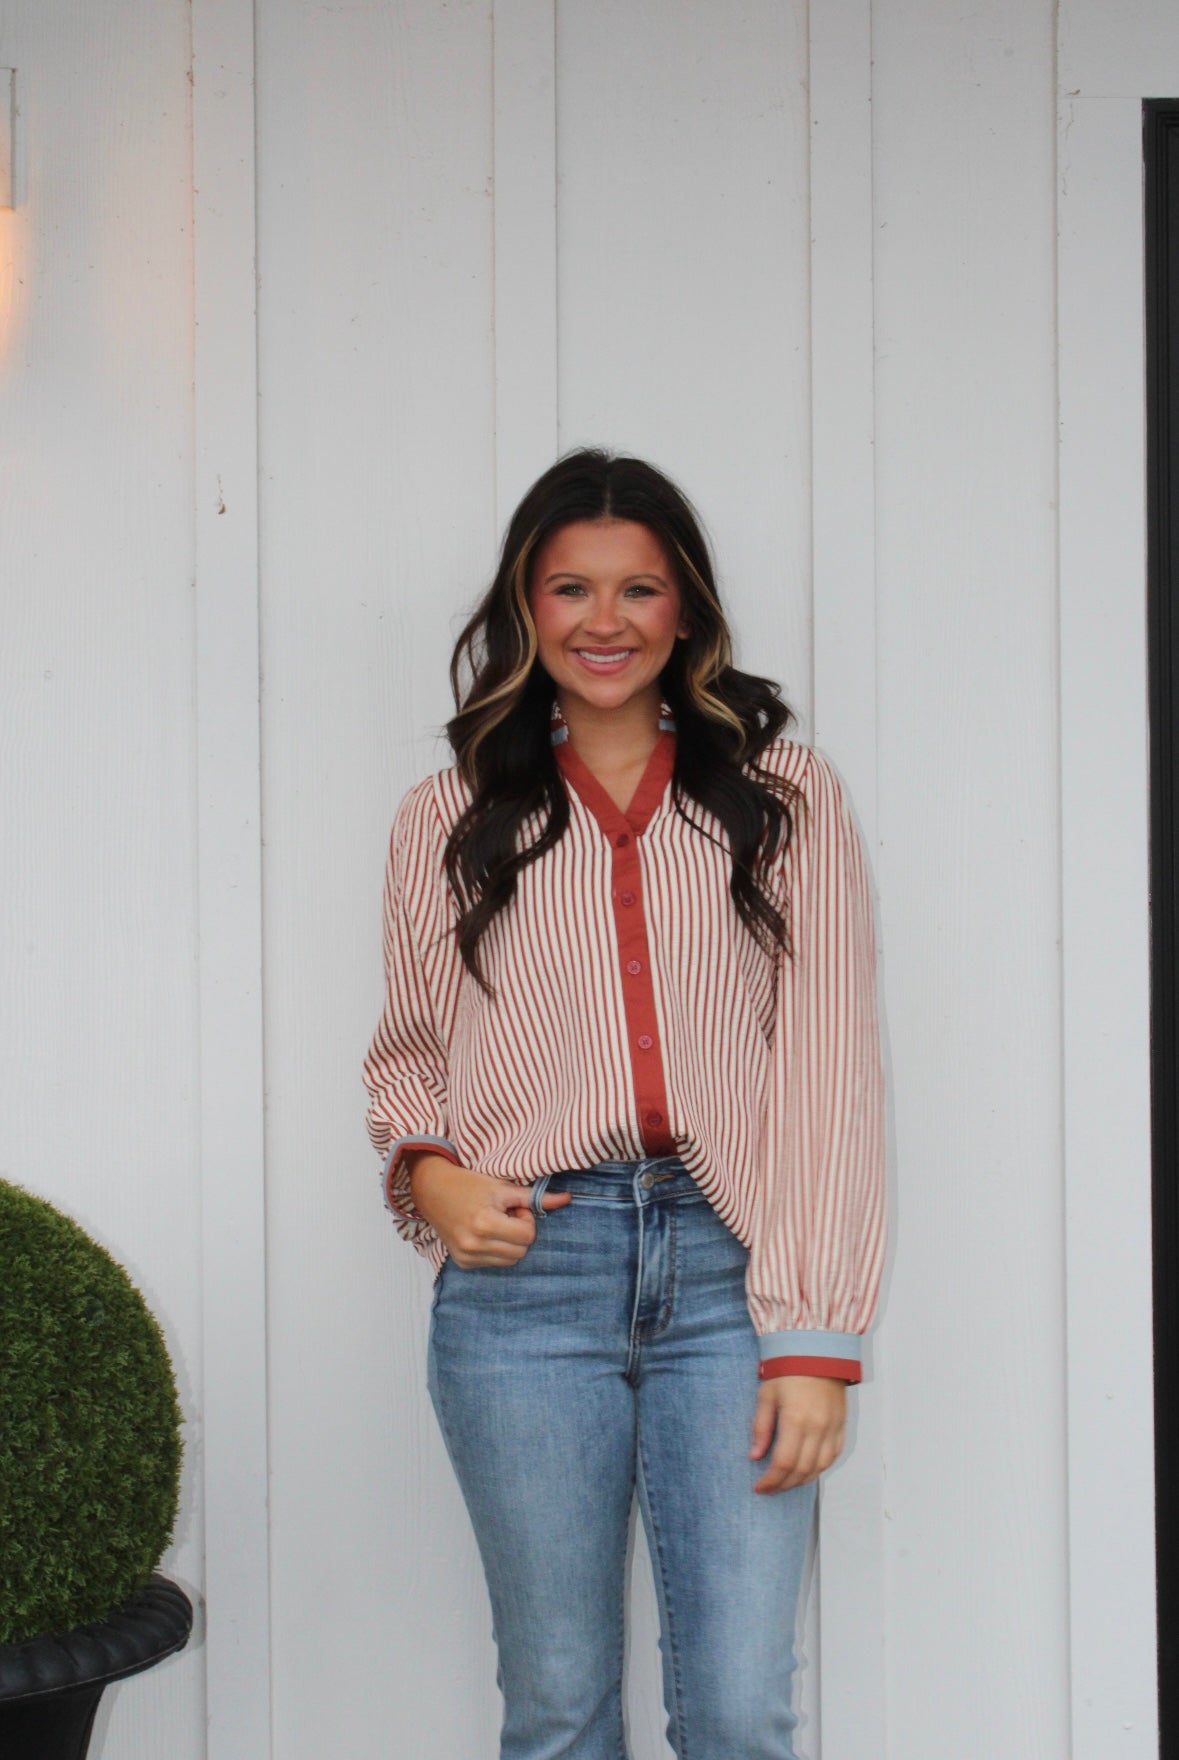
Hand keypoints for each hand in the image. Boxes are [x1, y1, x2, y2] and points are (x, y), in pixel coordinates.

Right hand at [407, 1153, 570, 1267]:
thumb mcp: (503, 1187)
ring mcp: (467, 1256)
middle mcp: (474, 1245)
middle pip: (521, 1251)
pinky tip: (482, 1232)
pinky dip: (495, 1249)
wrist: (432, 1190)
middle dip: (519, 1233)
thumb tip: (567, 1199)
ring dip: (509, 1243)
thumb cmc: (469, 1184)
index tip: (513, 1208)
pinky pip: (494, 1263)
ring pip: (510, 1260)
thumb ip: (535, 1198)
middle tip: (504, 1214)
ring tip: (494, 1223)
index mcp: (485, 1224)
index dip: (525, 1219)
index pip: (528, 1235)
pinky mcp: (463, 1263)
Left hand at [749, 1375, 846, 1493]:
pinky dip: (820, 1469)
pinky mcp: (841, 1425)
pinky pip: (833, 1456)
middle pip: (802, 1470)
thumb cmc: (788, 1371)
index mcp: (795, 1420)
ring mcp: (832, 1428)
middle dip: (784, 1485)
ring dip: (802, 1481)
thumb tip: (755, 1456)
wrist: (817, 1352)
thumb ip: (761, 1427)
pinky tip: (807, 1471)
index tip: (759, 1488)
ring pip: (819, 1468)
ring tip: (786, 1483)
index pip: (783, 1463)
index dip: (771, 1481)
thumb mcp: (766, 1395)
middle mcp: (817, 1427)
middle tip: (770, 1489)